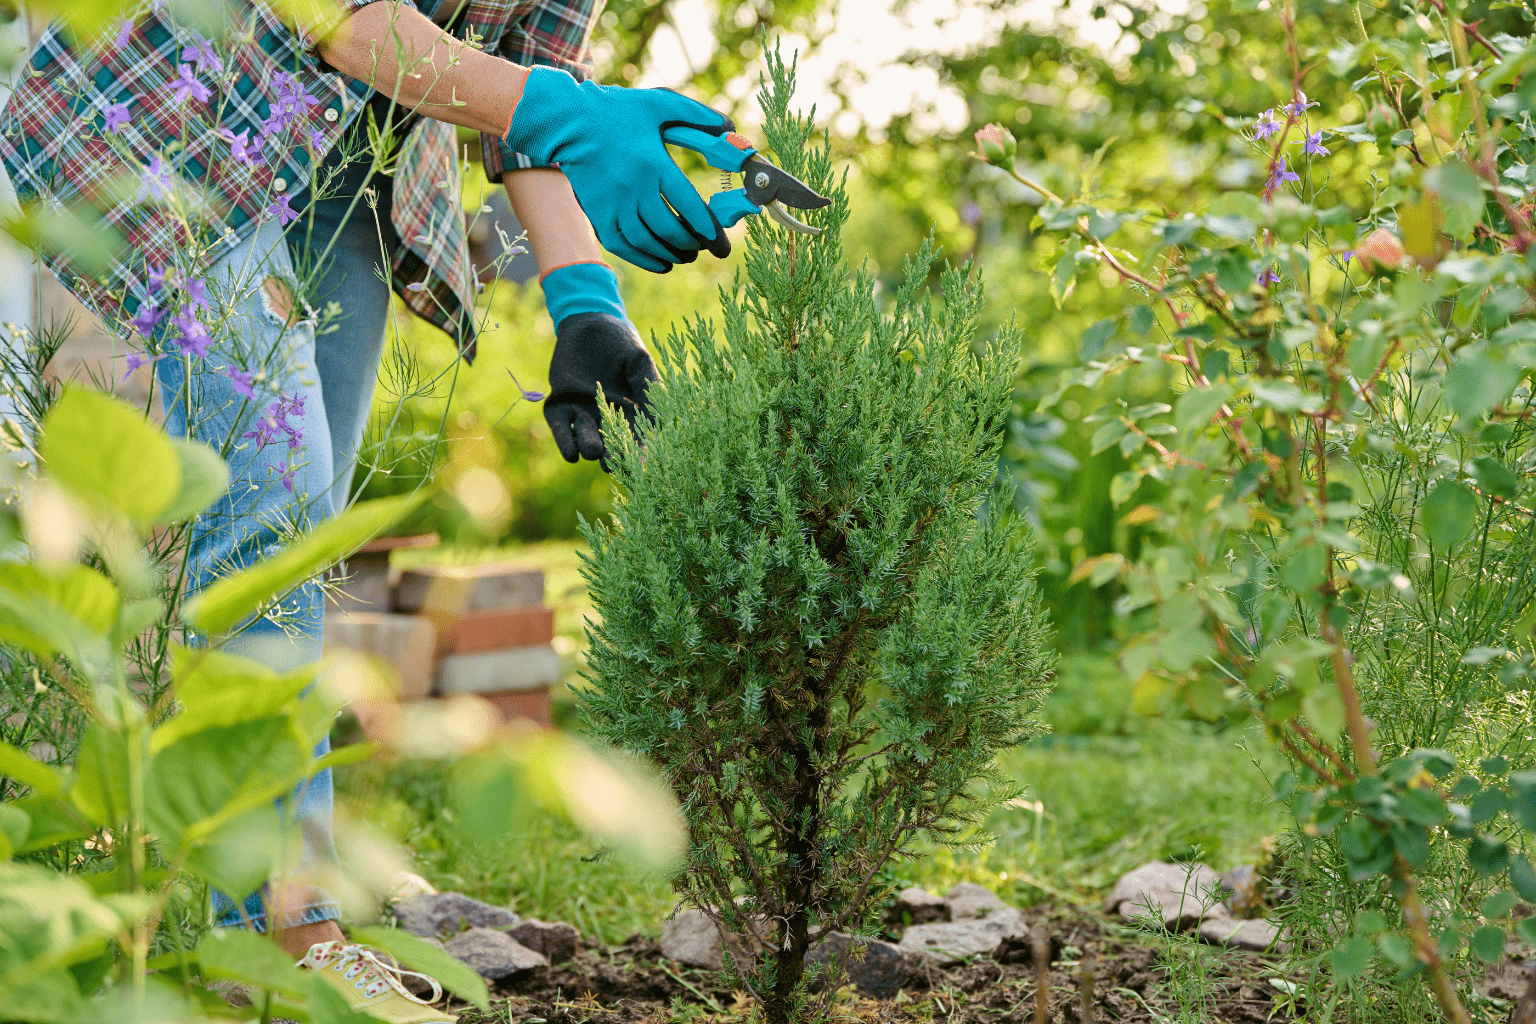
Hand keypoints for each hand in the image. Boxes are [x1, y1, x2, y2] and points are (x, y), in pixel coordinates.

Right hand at [508, 68, 731, 272]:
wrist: (569, 122)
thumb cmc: (618, 111)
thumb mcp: (659, 103)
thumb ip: (696, 115)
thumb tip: (729, 127)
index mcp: (653, 163)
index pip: (688, 205)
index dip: (708, 228)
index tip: (721, 243)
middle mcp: (633, 188)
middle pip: (669, 229)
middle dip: (693, 244)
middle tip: (706, 247)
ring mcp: (613, 204)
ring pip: (647, 242)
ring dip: (672, 254)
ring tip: (687, 255)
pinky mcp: (598, 214)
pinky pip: (623, 246)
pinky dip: (645, 260)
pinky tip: (663, 263)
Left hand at [543, 313, 658, 470]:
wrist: (590, 322)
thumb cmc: (621, 342)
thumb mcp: (639, 362)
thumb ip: (647, 387)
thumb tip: (660, 419)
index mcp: (630, 412)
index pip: (637, 438)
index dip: (640, 452)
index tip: (643, 465)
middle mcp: (606, 418)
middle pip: (610, 444)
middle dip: (612, 455)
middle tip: (614, 464)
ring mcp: (582, 413)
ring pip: (586, 439)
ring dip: (590, 447)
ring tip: (594, 451)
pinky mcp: (560, 406)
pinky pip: (561, 428)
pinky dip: (565, 441)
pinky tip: (571, 453)